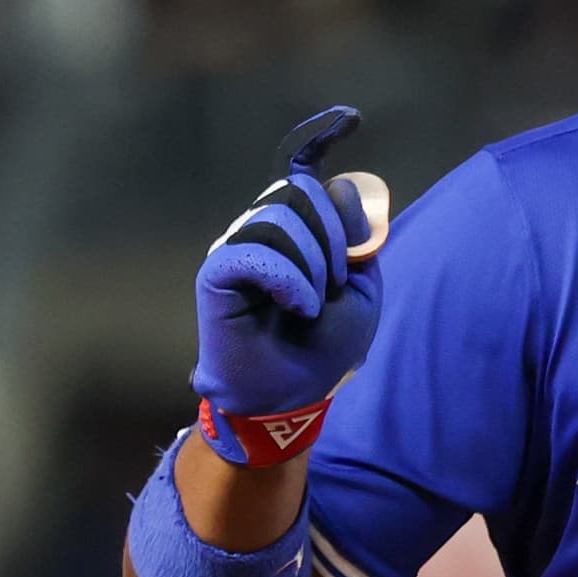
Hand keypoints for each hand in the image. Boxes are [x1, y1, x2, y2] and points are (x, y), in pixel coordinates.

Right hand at [191, 106, 390, 465]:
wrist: (295, 391)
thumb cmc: (326, 344)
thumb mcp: (362, 287)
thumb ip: (357, 236)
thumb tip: (340, 185)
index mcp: (296, 232)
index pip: (312, 187)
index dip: (339, 218)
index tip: (350, 265)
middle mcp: (263, 233)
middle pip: (296, 192)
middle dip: (329, 239)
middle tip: (333, 286)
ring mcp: (237, 249)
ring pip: (276, 218)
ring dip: (311, 264)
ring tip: (312, 304)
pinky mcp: (215, 273)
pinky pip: (249, 250)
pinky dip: (286, 278)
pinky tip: (298, 307)